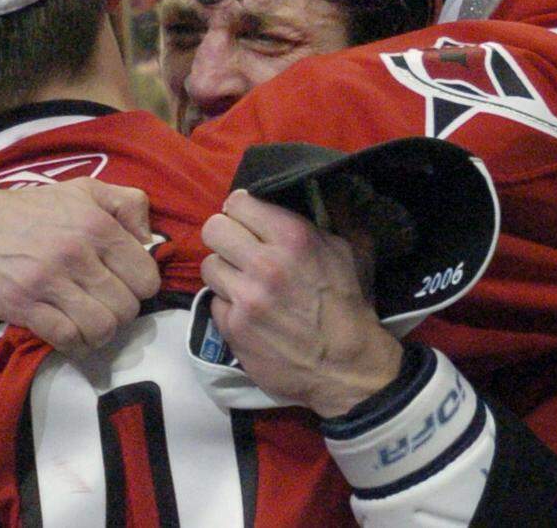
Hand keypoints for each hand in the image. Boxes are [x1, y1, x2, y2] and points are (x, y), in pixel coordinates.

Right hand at [0, 178, 160, 354]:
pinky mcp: (25, 306)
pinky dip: (76, 344)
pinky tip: (72, 334)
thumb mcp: (85, 190)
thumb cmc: (34, 211)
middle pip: (126, 308)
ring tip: (91, 321)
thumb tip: (150, 239)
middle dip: (120, 311)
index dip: (140, 286)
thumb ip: (128, 203)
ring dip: (100, 332)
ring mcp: (49, 282)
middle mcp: (77, 254)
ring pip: (101, 328)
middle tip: (105, 303)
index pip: (146, 278)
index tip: (125, 283)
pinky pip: (67, 339)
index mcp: (97, 226)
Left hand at [200, 189, 402, 417]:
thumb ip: (324, 218)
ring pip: (209, 265)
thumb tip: (312, 189)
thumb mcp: (348, 251)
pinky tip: (247, 310)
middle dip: (225, 236)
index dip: (241, 210)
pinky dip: (228, 304)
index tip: (247, 220)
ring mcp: (245, 298)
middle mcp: (264, 264)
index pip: (238, 203)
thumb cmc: (348, 305)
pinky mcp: (232, 327)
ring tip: (242, 281)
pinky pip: (214, 301)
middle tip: (237, 248)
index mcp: (293, 238)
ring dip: (224, 271)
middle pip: (213, 229)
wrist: (346, 367)